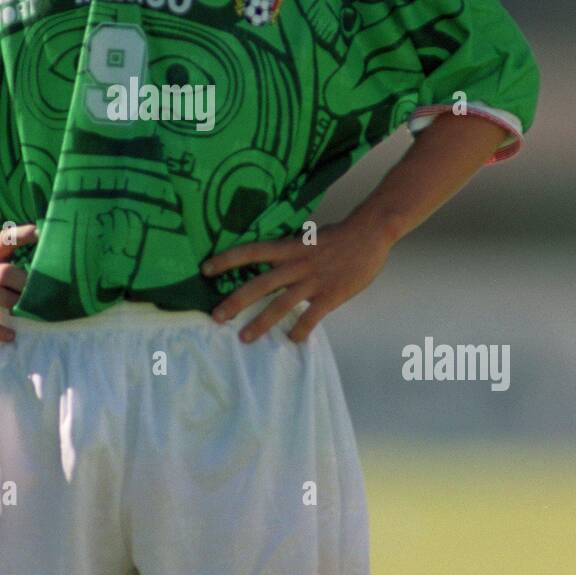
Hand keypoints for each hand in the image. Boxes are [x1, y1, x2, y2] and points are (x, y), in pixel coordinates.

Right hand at [0, 224, 36, 342]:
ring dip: (9, 301)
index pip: (4, 240)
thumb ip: (7, 257)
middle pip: (2, 271)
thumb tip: (42, 257)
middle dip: (22, 282)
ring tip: (24, 312)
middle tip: (38, 293)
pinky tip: (10, 336)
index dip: (22, 235)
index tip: (40, 233)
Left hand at [200, 219, 392, 344]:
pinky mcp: (330, 295)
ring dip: (260, 323)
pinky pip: (311, 318)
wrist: (370, 233)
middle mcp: (296, 264)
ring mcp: (313, 281)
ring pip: (280, 305)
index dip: (227, 260)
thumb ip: (288, 250)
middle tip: (215, 316)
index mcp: (289, 247)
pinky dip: (300, 331)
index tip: (205, 269)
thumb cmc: (337, 235)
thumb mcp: (306, 237)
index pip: (251, 251)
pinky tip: (291, 341)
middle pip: (259, 284)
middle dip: (235, 301)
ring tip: (244, 338)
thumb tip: (268, 258)